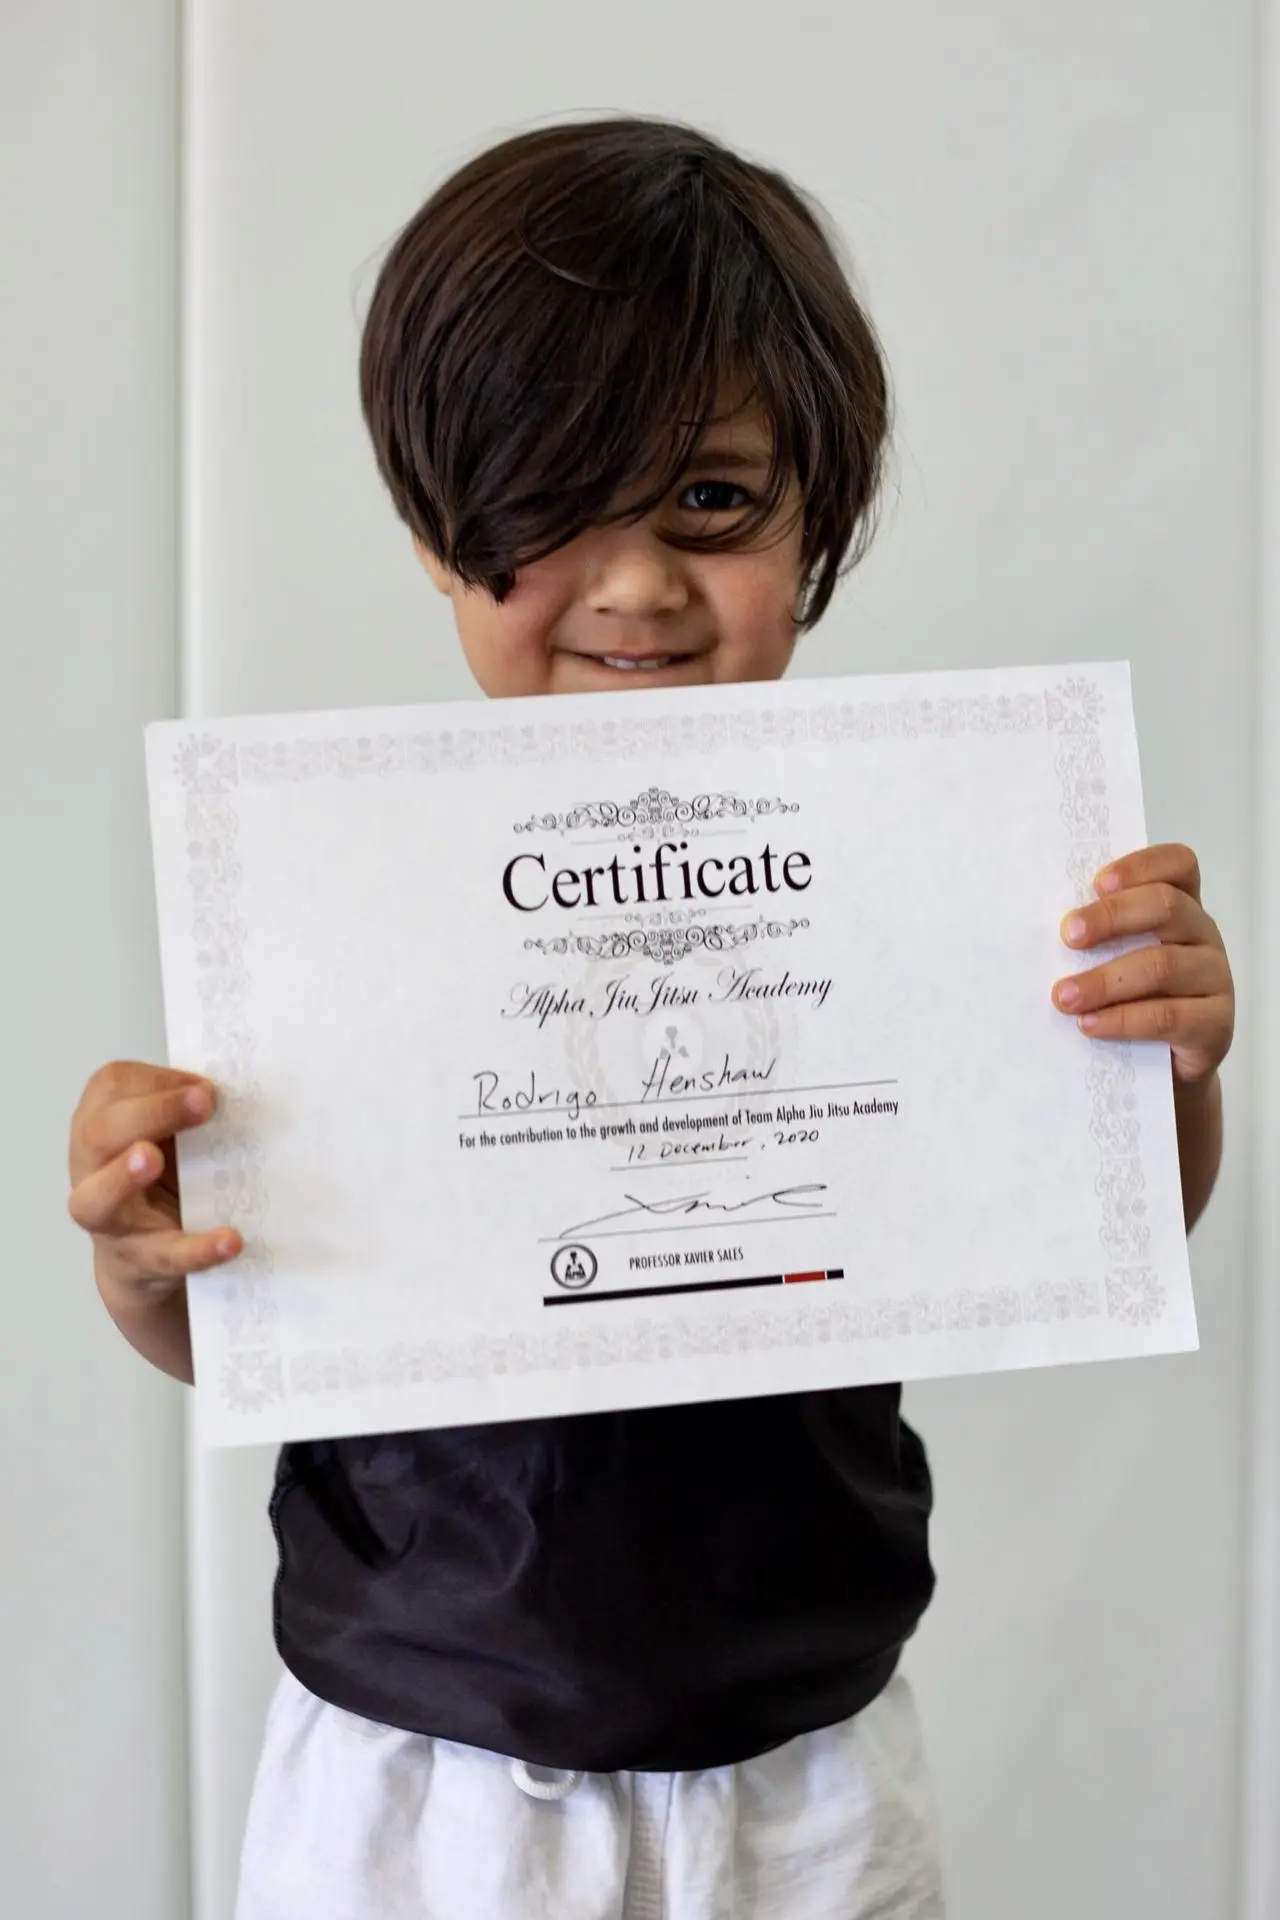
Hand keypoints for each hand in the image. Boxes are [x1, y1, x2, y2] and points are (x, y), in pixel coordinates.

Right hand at [68, 1061, 242, 1306]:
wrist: (146, 1260)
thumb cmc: (161, 1180)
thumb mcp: (171, 1137)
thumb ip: (191, 1111)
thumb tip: (242, 1093)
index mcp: (100, 1123)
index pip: (112, 1087)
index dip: (158, 1081)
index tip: (206, 1086)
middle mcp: (92, 1169)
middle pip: (99, 1134)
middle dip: (151, 1113)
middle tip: (203, 1103)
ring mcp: (109, 1220)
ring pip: (95, 1200)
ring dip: (123, 1177)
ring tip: (152, 1159)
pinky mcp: (140, 1262)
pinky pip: (164, 1256)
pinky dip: (197, 1249)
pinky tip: (229, 1240)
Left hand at [1051, 843, 1233, 1088]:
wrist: (1164, 1067)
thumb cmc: (1131, 999)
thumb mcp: (1116, 958)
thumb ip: (1095, 937)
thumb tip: (1035, 928)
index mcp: (1181, 907)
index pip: (1178, 865)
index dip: (1140, 866)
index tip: (1095, 883)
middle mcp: (1202, 935)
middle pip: (1167, 906)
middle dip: (1111, 917)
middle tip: (1068, 937)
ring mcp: (1214, 978)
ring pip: (1162, 965)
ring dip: (1104, 980)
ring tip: (1064, 997)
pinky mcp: (1215, 1024)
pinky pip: (1168, 1016)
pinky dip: (1122, 1020)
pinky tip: (1089, 1024)